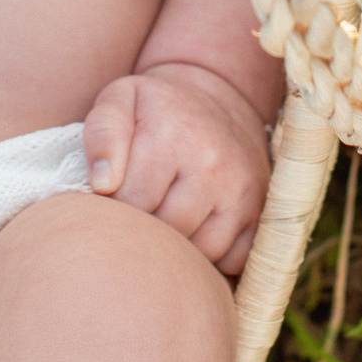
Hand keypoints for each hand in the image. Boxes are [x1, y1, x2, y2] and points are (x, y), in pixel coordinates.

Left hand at [82, 61, 268, 274]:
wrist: (218, 105)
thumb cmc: (157, 109)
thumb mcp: (120, 100)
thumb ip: (102, 134)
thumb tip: (102, 184)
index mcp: (172, 137)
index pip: (130, 201)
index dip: (113, 205)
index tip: (114, 193)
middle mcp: (212, 166)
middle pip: (165, 230)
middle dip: (144, 229)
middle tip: (138, 210)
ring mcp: (240, 192)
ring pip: (199, 252)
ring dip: (177, 247)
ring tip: (164, 218)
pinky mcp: (259, 214)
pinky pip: (232, 261)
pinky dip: (212, 257)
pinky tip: (195, 229)